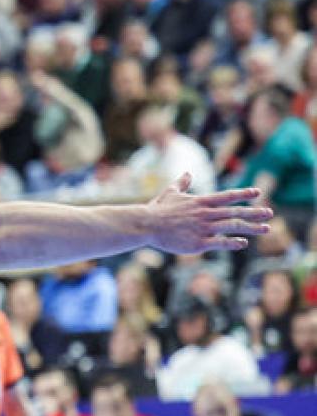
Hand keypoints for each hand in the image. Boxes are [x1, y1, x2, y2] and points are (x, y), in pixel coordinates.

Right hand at [145, 175, 271, 253]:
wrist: (146, 225)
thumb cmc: (157, 209)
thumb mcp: (170, 193)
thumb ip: (182, 183)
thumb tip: (188, 172)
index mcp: (200, 201)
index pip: (227, 196)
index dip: (243, 194)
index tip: (258, 193)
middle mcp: (205, 213)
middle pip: (235, 212)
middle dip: (254, 212)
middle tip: (270, 213)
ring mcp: (203, 228)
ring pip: (232, 227)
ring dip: (251, 227)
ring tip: (266, 228)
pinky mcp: (199, 242)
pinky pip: (221, 242)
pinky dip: (233, 242)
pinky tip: (243, 243)